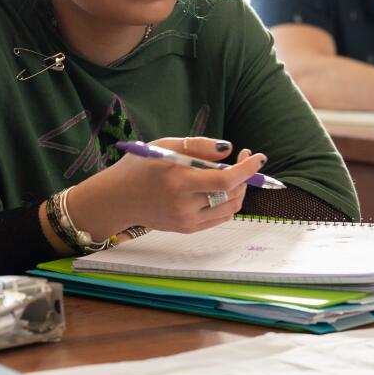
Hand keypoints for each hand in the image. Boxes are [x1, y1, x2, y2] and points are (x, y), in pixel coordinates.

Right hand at [66, 137, 266, 238]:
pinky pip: (219, 218)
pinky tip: (221, 190)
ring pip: (229, 207)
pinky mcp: (187, 228)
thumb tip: (228, 149)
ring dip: (238, 190)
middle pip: (231, 194)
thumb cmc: (138, 167)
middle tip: (242, 159)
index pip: (224, 180)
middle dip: (244, 175)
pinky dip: (227, 203)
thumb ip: (197, 146)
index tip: (257, 157)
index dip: (246, 169)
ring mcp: (187, 220)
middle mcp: (184, 204)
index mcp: (178, 181)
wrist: (116, 199)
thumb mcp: (163, 146)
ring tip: (232, 175)